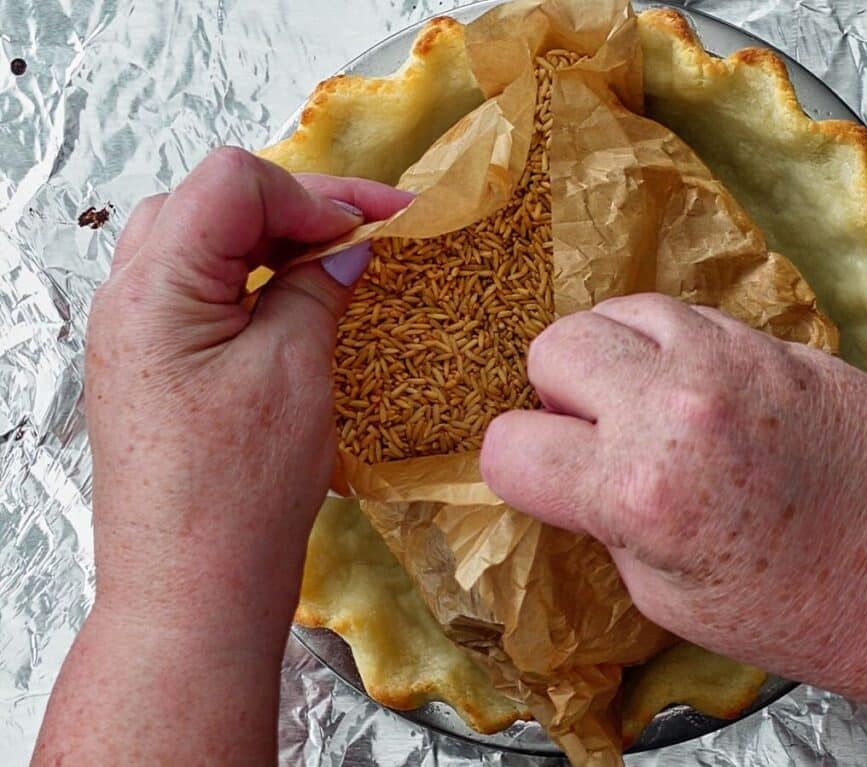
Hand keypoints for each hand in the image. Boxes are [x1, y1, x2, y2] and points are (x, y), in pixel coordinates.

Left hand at [33, 147, 411, 765]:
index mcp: (153, 286)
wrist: (191, 595)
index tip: (375, 227)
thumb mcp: (292, 371)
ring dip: (272, 239)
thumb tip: (347, 248)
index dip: (313, 192)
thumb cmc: (240, 491)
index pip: (233, 182)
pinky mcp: (153, 368)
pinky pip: (201, 292)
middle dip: (294, 206)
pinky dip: (253, 281)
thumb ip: (314, 290)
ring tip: (334, 260)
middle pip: (211, 202)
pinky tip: (295, 302)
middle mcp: (127, 298)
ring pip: (203, 243)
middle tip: (365, 233)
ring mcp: (134, 335)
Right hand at [481, 293, 866, 765]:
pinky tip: (691, 387)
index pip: (509, 447)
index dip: (519, 469)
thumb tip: (566, 468)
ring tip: (643, 404)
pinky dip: (664, 344)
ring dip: (610, 357)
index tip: (544, 479)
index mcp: (638, 491)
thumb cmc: (800, 607)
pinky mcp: (767, 337)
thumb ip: (602, 518)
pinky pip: (676, 313)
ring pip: (610, 312)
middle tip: (596, 434)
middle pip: (552, 348)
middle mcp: (674, 406)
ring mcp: (725, 358)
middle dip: (559, 395)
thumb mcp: (666, 595)